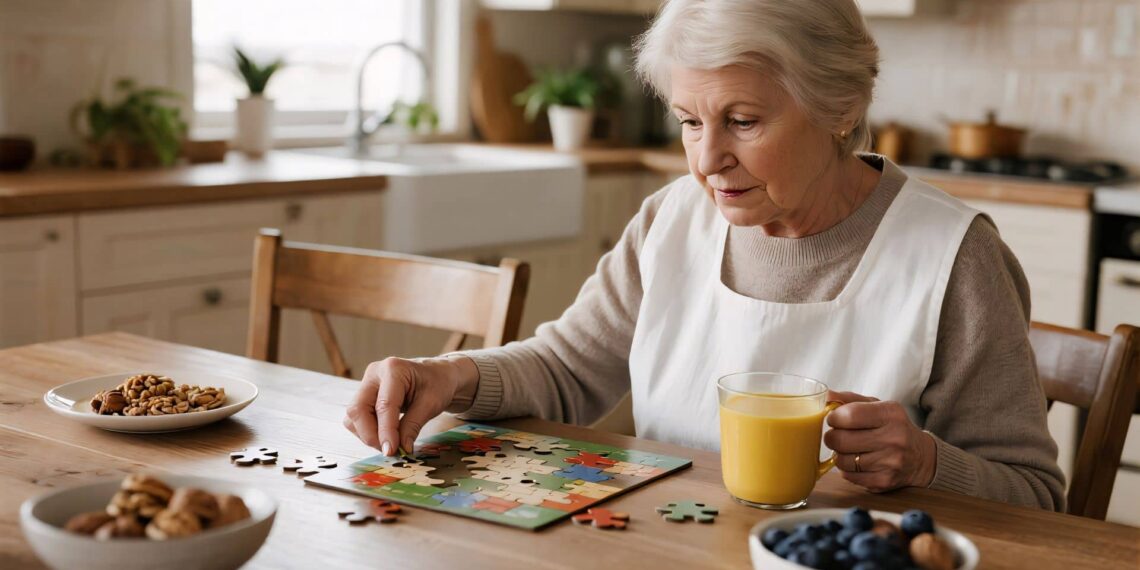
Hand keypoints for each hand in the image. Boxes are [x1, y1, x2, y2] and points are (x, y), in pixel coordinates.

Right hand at [343, 355, 477, 454]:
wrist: (437, 375)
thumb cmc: (437, 384)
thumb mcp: (432, 404)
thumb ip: (413, 425)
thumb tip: (401, 448)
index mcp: (393, 369)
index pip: (384, 405)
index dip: (385, 431)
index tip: (390, 451)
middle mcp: (375, 374)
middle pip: (358, 409)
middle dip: (371, 435)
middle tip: (390, 450)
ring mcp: (366, 384)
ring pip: (354, 416)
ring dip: (368, 434)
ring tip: (391, 442)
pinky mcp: (364, 395)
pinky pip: (356, 418)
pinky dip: (368, 431)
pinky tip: (386, 434)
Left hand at [823, 390, 936, 491]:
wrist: (920, 457)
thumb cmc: (891, 427)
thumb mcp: (876, 406)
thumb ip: (849, 399)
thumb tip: (826, 395)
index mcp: (890, 414)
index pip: (849, 415)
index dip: (834, 418)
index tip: (834, 419)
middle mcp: (894, 438)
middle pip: (841, 440)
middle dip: (832, 437)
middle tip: (836, 435)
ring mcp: (890, 462)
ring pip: (842, 460)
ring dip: (839, 454)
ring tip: (848, 449)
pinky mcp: (884, 481)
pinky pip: (849, 476)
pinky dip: (847, 469)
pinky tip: (857, 462)